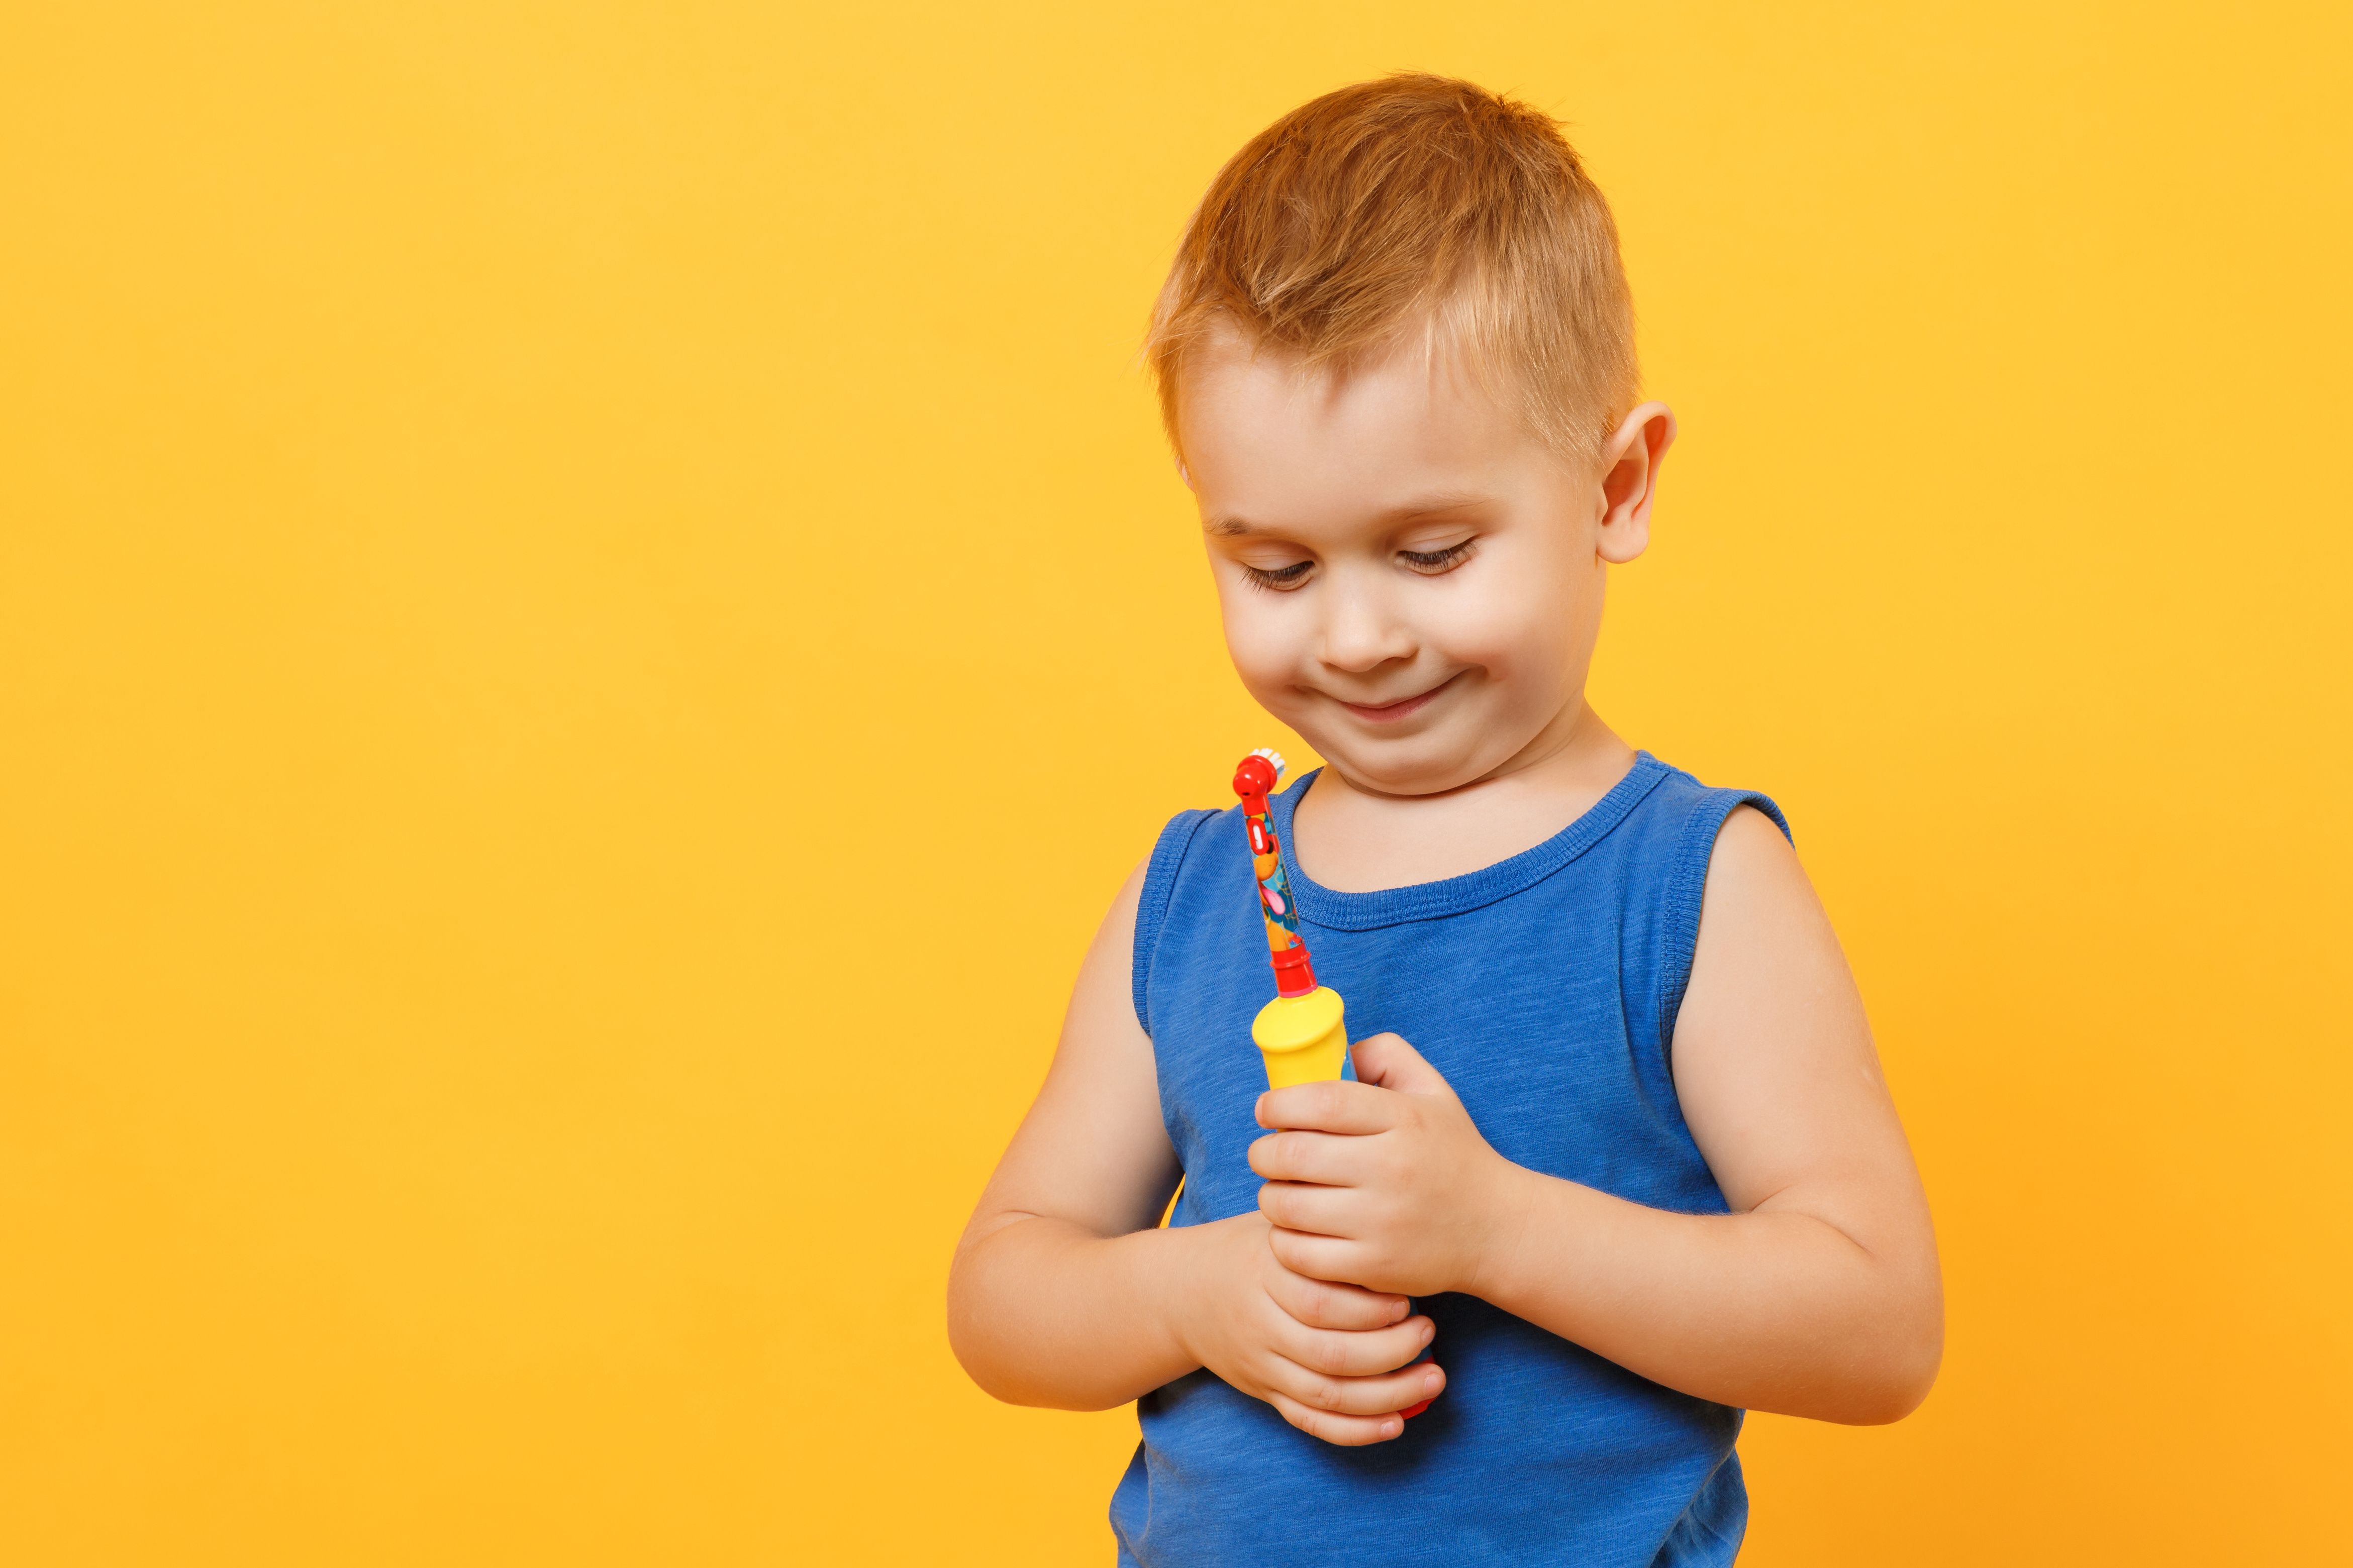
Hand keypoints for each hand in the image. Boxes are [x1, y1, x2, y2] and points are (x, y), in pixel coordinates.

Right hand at [1166, 1211, 1446, 1445]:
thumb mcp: (1275, 1225)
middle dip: (1390, 1352)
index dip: (1368, 1308)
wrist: (1181, 1293)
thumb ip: (1320, 1228)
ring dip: (1388, 1394)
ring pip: (1327, 1395)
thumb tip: (1391, 1230)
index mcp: (1264, 1274)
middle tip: (1428, 1333)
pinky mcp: (1266, 1393)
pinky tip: (1396, 1422)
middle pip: (1329, 1354)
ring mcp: (1262, 1365)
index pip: (1319, 1302)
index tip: (1408, 1299)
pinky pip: (1311, 1423)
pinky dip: (1356, 1430)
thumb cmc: (1249, 1249)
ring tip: (1433, 1378)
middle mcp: (1261, 1325)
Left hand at [1250, 1032, 1527, 1298]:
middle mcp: (1393, 1169)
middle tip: (1265, 1154)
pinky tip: (1295, 1229)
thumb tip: (1334, 1051)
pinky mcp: (1375, 1267)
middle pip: (1294, 1155)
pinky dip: (1284, 1241)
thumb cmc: (1451, 1153)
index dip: (1279, 1103)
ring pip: (1289, 1207)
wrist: (1496, 1228)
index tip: (1267, 1110)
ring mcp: (1384, 1222)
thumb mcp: (1431, 1091)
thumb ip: (1384, 1056)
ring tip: (1280, 1190)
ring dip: (1270, 1196)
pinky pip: (1301, 1254)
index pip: (1322, 1100)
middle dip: (1263, 1153)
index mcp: (1404, 1119)